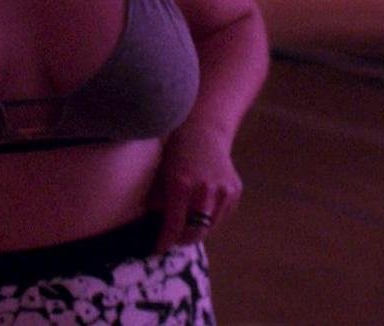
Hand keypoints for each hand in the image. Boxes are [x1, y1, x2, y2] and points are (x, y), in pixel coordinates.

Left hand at [153, 125, 241, 252]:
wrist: (203, 132)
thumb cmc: (175, 153)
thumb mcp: (160, 175)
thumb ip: (156, 201)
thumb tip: (148, 224)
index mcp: (181, 186)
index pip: (174, 225)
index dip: (165, 241)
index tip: (157, 250)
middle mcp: (205, 190)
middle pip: (196, 232)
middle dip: (182, 240)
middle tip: (173, 240)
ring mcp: (223, 191)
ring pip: (211, 227)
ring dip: (198, 231)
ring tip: (186, 227)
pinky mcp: (235, 191)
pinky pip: (222, 216)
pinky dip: (211, 219)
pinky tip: (201, 212)